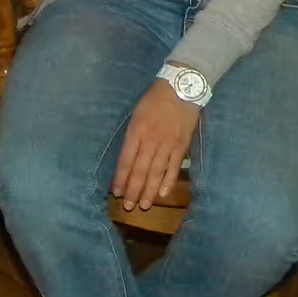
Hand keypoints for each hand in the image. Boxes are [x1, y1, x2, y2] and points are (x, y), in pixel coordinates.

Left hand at [111, 81, 200, 212]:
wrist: (180, 90)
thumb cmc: (154, 101)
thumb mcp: (135, 116)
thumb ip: (132, 137)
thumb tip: (127, 159)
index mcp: (136, 132)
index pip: (125, 161)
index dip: (120, 178)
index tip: (115, 192)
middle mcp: (150, 142)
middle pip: (140, 171)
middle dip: (133, 190)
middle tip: (128, 206)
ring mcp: (167, 146)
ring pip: (156, 173)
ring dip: (149, 191)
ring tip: (143, 205)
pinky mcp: (182, 147)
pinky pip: (174, 168)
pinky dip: (168, 182)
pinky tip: (162, 194)